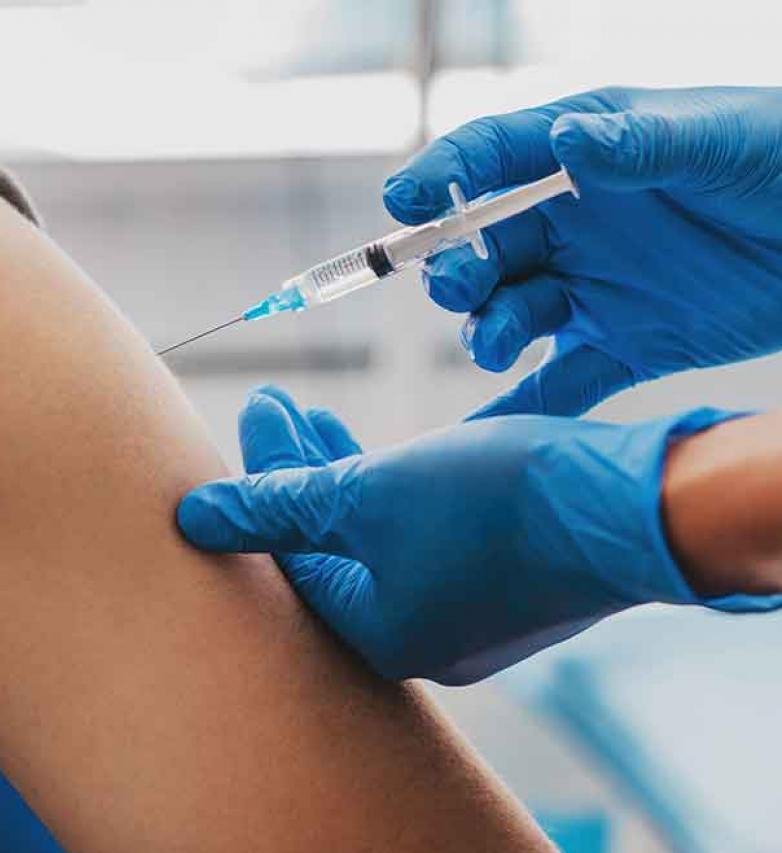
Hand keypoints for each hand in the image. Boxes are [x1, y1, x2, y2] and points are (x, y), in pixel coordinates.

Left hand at [177, 387, 768, 683]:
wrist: (633, 507)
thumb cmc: (491, 505)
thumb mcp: (365, 496)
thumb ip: (274, 507)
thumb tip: (190, 519)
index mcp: (375, 635)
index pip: (289, 556)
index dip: (259, 481)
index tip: (252, 412)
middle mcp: (417, 638)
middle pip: (328, 545)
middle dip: (294, 469)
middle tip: (270, 404)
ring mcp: (464, 612)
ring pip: (376, 536)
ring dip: (339, 472)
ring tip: (307, 414)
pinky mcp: (502, 580)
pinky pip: (420, 534)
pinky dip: (389, 488)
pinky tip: (375, 452)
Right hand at [383, 87, 781, 417]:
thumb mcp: (716, 141)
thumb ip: (639, 144)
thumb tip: (565, 141)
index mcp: (581, 159)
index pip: (491, 159)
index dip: (441, 177)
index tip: (403, 202)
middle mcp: (571, 225)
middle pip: (482, 250)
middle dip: (455, 269)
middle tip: (460, 286)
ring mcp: (590, 290)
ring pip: (507, 317)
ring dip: (486, 332)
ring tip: (498, 346)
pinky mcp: (618, 347)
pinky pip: (555, 386)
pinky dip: (519, 413)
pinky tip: (482, 443)